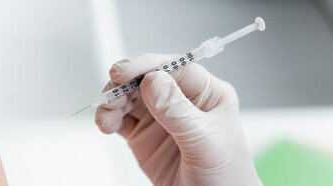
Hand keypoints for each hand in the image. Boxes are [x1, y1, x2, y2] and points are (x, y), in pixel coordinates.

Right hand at [95, 54, 259, 185]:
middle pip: (146, 78)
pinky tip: (106, 124)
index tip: (123, 73)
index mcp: (206, 93)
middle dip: (124, 84)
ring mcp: (160, 117)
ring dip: (112, 102)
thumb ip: (179, 112)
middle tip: (110, 96)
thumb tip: (153, 81)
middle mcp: (182, 100)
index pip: (174, 67)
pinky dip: (109, 118)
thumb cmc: (226, 176)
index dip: (146, 66)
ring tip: (106, 118)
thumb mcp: (206, 141)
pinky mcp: (143, 135)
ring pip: (129, 96)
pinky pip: (120, 119)